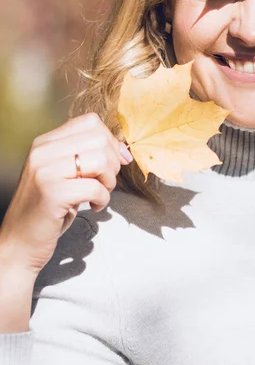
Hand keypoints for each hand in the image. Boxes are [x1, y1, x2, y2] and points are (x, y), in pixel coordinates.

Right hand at [0, 113, 132, 276]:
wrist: (20, 242)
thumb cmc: (48, 210)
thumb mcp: (65, 176)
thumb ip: (88, 157)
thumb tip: (125, 152)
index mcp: (45, 143)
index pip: (90, 122)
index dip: (110, 142)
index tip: (112, 163)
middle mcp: (42, 152)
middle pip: (99, 138)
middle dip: (112, 162)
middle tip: (104, 182)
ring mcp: (45, 171)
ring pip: (100, 160)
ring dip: (109, 181)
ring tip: (99, 194)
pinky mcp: (52, 193)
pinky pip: (95, 187)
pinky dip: (103, 199)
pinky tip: (93, 206)